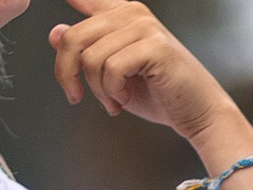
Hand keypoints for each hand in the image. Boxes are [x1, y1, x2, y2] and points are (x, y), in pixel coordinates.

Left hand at [48, 0, 231, 137]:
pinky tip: (124, 99)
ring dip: (96, 90)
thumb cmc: (159, 94)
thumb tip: (55, 32)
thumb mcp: (112, 74)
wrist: (198, 113)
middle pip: (73, 37)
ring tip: (113, 102)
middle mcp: (132, 13)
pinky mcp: (154, 46)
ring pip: (90, 58)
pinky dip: (112, 92)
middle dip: (66, 73)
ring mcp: (144, 27)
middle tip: (76, 97)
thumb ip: (85, 51)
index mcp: (121, 14)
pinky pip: (110, 69)